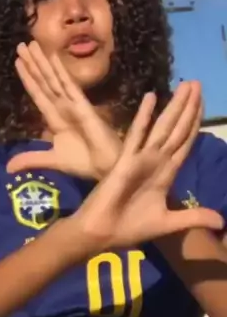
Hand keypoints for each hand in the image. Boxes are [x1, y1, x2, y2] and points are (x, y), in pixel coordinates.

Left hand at [7, 41, 120, 178]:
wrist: (106, 167)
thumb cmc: (83, 162)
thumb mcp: (51, 160)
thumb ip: (31, 159)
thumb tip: (8, 168)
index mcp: (54, 118)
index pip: (37, 93)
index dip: (27, 77)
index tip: (17, 61)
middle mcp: (62, 106)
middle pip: (43, 81)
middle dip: (33, 63)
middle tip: (21, 44)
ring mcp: (73, 104)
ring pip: (53, 79)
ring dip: (42, 62)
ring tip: (32, 44)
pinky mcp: (83, 106)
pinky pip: (70, 86)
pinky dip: (61, 72)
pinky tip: (53, 57)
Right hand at [73, 90, 222, 250]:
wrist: (101, 234)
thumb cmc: (129, 227)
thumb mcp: (168, 223)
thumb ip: (193, 217)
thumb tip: (221, 221)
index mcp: (166, 173)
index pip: (185, 142)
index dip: (195, 122)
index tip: (202, 102)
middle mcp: (155, 161)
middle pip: (177, 129)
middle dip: (189, 107)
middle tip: (197, 82)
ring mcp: (140, 159)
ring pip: (163, 128)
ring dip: (175, 106)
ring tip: (186, 84)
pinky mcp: (125, 161)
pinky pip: (137, 136)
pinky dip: (144, 117)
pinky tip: (152, 97)